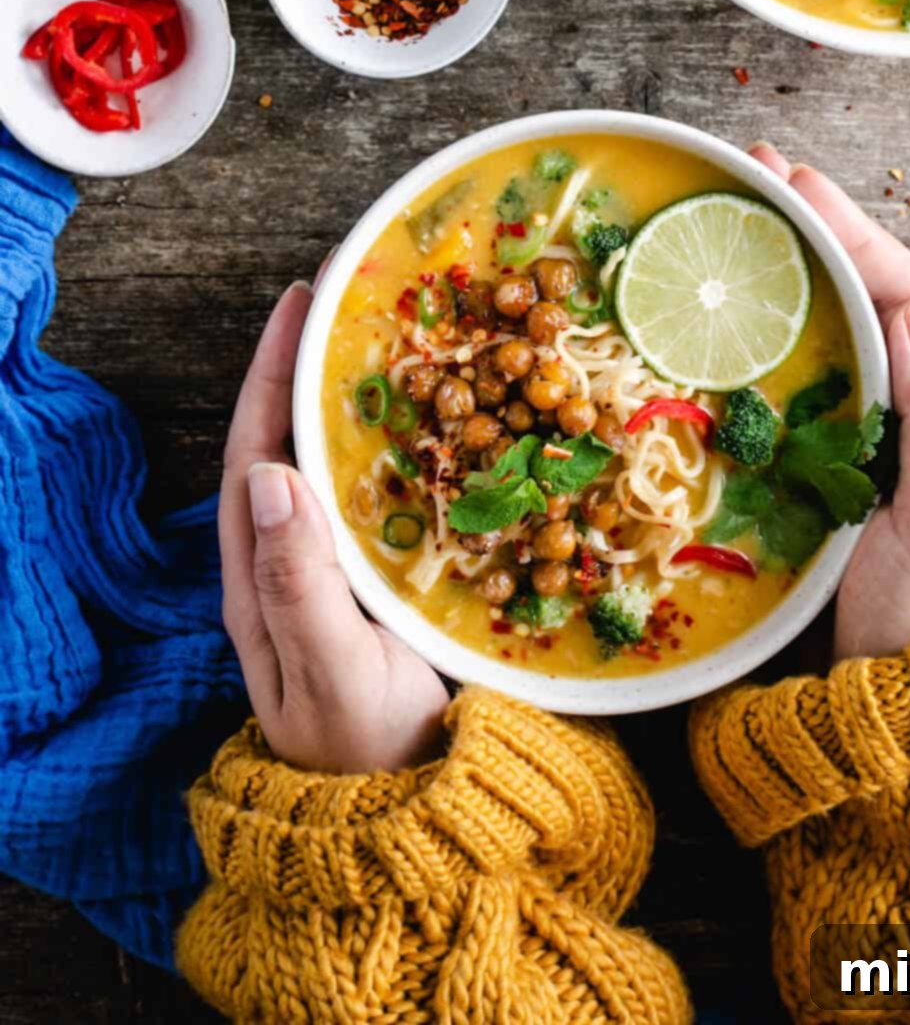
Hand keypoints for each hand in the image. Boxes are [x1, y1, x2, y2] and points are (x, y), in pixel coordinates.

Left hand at [220, 280, 449, 773]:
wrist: (418, 820)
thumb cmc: (368, 749)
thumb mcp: (329, 669)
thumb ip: (298, 582)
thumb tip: (272, 474)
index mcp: (262, 574)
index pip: (256, 448)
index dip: (275, 371)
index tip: (301, 300)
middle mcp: (291, 564)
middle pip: (290, 443)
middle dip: (312, 366)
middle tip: (355, 298)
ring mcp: (337, 576)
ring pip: (336, 466)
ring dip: (357, 399)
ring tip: (398, 338)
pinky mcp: (383, 589)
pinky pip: (383, 497)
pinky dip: (405, 447)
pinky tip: (444, 422)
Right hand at [752, 146, 909, 661]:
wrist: (897, 707)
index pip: (904, 291)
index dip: (851, 230)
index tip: (796, 182)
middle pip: (864, 294)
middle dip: (814, 230)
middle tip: (754, 174)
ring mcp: (862, 439)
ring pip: (825, 331)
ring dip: (785, 273)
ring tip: (734, 222)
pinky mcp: (819, 471)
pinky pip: (791, 383)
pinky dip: (758, 341)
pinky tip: (720, 324)